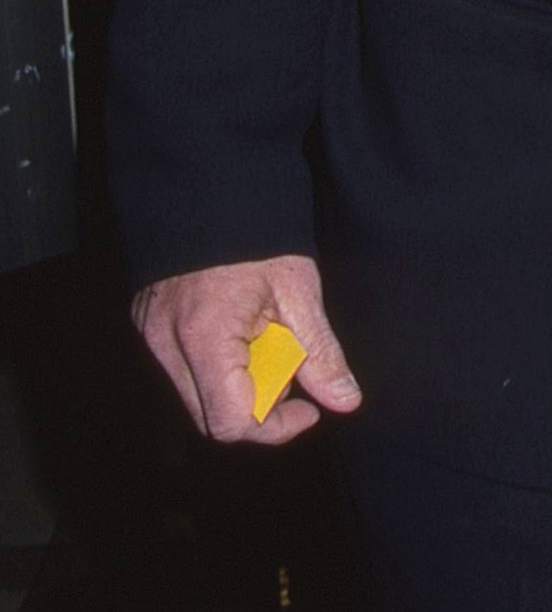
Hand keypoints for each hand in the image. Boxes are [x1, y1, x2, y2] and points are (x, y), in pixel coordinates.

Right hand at [132, 253, 361, 445]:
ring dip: (238, 388)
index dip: (276, 427)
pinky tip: (241, 333)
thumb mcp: (298, 291)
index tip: (308, 408)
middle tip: (289, 366)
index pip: (233, 422)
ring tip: (265, 342)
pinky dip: (217, 367)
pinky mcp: (145, 326)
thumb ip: (320, 353)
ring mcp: (149, 336)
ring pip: (197, 397)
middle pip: (211, 419)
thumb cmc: (257, 235)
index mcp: (204, 337)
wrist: (209, 185)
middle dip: (258, 407)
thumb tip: (345, 402)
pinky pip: (184, 371)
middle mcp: (165, 345)